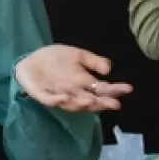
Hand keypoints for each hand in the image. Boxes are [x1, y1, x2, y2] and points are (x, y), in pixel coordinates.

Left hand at [14, 45, 133, 112]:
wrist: (30, 59)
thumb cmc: (55, 59)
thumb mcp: (77, 55)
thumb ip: (93, 61)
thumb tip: (109, 69)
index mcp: (84, 83)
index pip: (102, 89)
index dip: (114, 90)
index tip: (128, 88)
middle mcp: (74, 92)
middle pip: (90, 101)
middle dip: (102, 103)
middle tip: (114, 104)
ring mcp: (58, 95)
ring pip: (73, 104)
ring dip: (82, 104)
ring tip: (92, 101)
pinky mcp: (42, 95)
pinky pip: (51, 100)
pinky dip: (58, 100)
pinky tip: (65, 98)